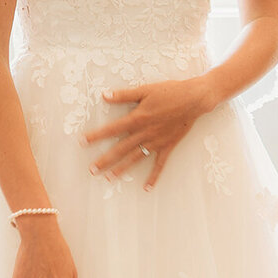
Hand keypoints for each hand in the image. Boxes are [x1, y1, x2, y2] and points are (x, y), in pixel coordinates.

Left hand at [83, 76, 211, 189]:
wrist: (194, 99)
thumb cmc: (169, 91)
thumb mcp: (145, 89)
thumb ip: (124, 95)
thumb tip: (104, 95)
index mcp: (138, 118)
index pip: (112, 129)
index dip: (97, 135)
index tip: (83, 142)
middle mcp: (145, 132)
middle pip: (121, 148)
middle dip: (105, 159)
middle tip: (92, 170)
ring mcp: (156, 141)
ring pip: (136, 158)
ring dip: (122, 169)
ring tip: (109, 179)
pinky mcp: (168, 146)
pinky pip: (160, 164)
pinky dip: (154, 176)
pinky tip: (146, 188)